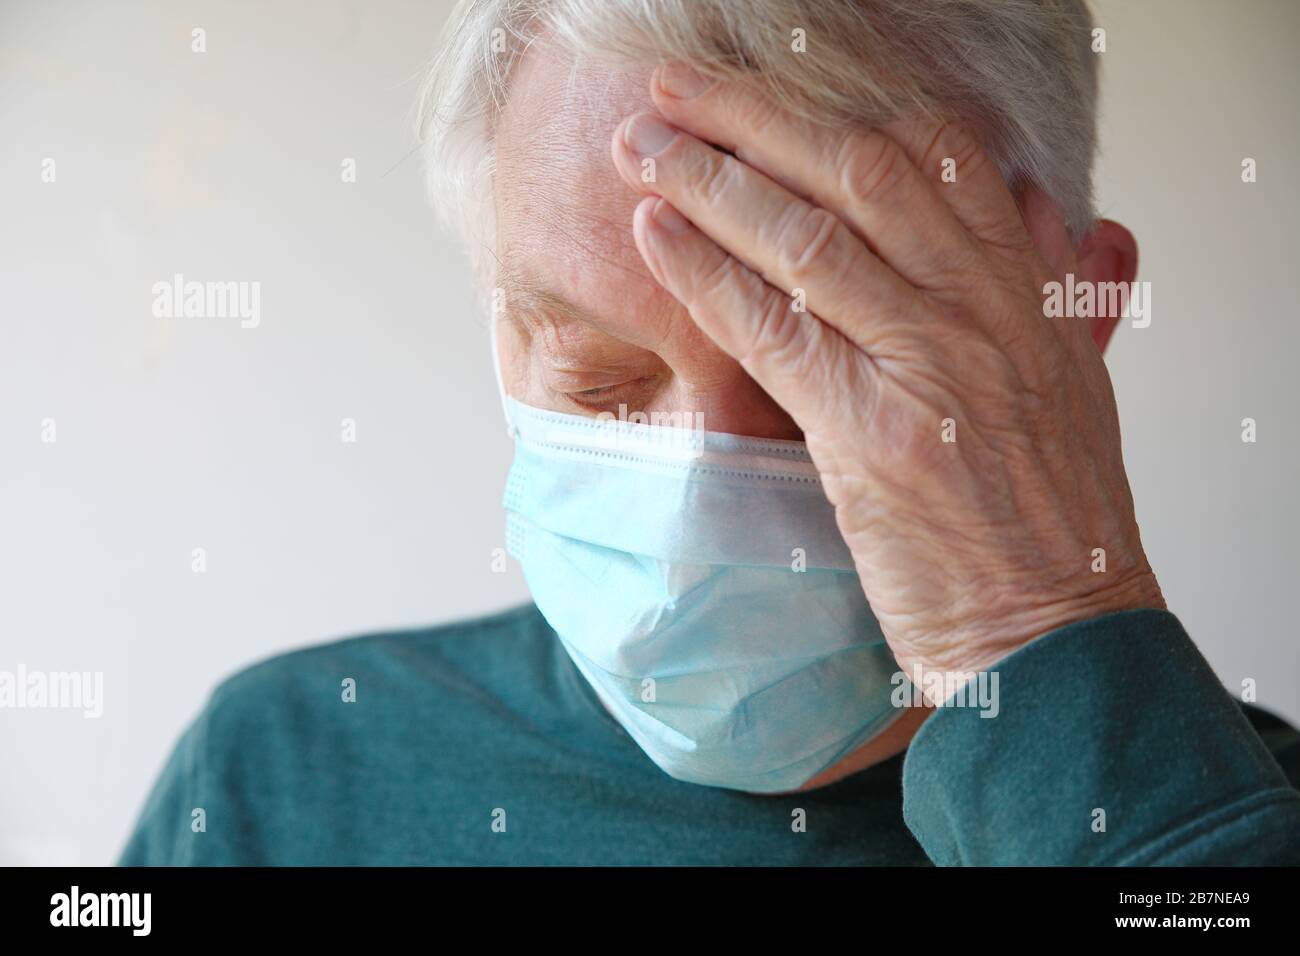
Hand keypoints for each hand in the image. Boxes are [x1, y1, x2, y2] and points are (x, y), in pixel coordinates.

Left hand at [609, 63, 1164, 682]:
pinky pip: (776, 330)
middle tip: (675, 88)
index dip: (844, 112)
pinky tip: (655, 235)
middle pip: (859, 173)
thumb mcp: (1074, 386)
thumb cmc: (1052, 526)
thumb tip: (1027, 203)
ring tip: (642, 146)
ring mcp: (930, 370)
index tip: (770, 91)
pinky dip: (708, 274)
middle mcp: (982, 314)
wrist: (1057, 636)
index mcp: (1027, 295)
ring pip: (809, 240)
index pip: (940, 159)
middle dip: (755, 118)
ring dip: (712, 181)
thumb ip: (1045, 289)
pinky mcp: (875, 437)